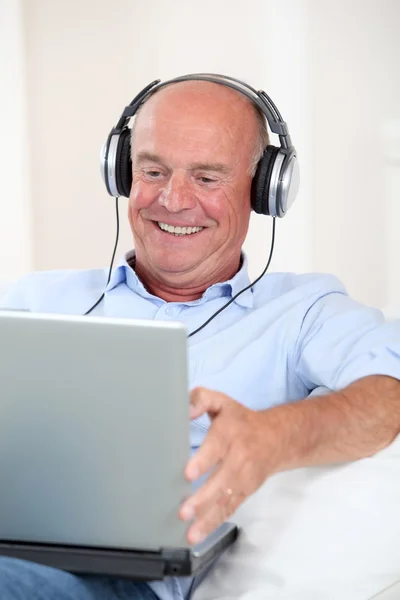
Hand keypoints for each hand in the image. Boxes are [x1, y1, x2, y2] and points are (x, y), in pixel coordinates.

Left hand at [179, 386, 279, 544]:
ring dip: (207, 518)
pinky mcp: (245, 491)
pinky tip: (198, 534)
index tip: (188, 474)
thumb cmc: (240, 420)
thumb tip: (186, 409)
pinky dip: (214, 523)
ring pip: (226, 500)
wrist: (276, 438)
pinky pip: (230, 509)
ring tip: (190, 533)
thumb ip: (200, 399)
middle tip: (184, 511)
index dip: (203, 460)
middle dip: (203, 498)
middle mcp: (238, 457)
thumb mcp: (221, 402)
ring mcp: (243, 478)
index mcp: (230, 432)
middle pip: (221, 481)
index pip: (216, 447)